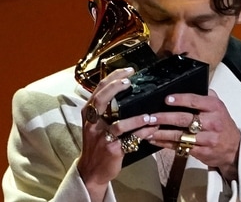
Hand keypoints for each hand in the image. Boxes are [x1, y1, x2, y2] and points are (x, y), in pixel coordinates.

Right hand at [78, 68, 157, 199]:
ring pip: (118, 124)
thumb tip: (123, 87)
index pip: (98, 89)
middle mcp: (92, 123)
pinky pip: (129, 139)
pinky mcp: (111, 149)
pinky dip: (141, 132)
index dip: (113, 77)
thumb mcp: (95, 123)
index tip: (128, 70)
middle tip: (131, 80)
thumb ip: (105, 108)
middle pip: (102, 99)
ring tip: (149, 115)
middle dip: (116, 86)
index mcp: (89, 113)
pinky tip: (151, 129)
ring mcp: (101, 136)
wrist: (91, 170)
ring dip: (136, 119)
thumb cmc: (97, 143)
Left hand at [147, 89, 240, 180]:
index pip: (195, 101)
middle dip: (165, 118)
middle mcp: (211, 123)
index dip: (180, 99)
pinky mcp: (201, 152)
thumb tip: (192, 83)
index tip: (166, 99)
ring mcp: (206, 139)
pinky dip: (165, 144)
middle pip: (184, 119)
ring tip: (148, 130)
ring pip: (180, 135)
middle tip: (151, 116)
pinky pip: (180, 147)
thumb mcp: (219, 107)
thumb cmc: (222, 125)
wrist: (234, 149)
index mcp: (215, 108)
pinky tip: (155, 140)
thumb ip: (206, 96)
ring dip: (162, 133)